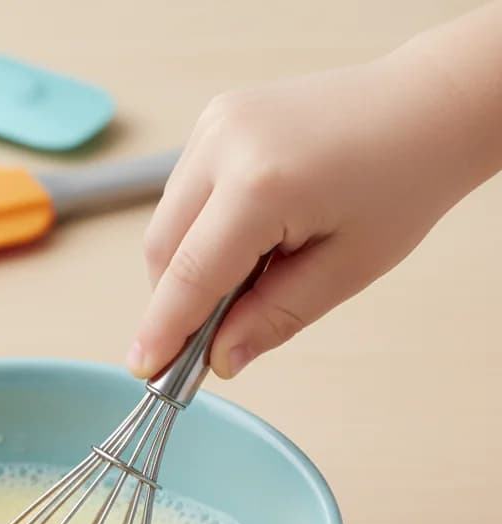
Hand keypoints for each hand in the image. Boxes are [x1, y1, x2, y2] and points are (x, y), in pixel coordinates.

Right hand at [127, 22, 501, 381]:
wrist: (427, 107)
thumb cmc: (402, 182)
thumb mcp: (345, 270)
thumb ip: (273, 318)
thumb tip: (218, 359)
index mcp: (262, 183)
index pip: (190, 274)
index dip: (163, 329)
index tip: (145, 368)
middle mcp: (225, 143)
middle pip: (163, 249)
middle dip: (175, 301)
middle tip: (205, 340)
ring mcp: (215, 124)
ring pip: (167, 223)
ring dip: (186, 266)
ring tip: (248, 278)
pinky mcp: (215, 119)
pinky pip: (183, 195)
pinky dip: (197, 231)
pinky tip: (244, 240)